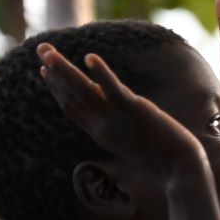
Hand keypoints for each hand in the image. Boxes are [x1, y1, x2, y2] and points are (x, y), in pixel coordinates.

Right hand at [36, 44, 207, 197]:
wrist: (180, 171)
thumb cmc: (163, 158)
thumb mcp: (134, 143)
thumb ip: (122, 129)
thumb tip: (119, 118)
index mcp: (101, 133)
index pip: (72, 107)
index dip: (56, 88)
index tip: (44, 69)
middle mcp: (103, 127)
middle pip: (72, 96)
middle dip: (55, 72)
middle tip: (40, 49)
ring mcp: (117, 119)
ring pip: (85, 91)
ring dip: (66, 70)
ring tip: (50, 52)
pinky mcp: (136, 111)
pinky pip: (115, 90)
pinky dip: (102, 74)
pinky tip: (90, 58)